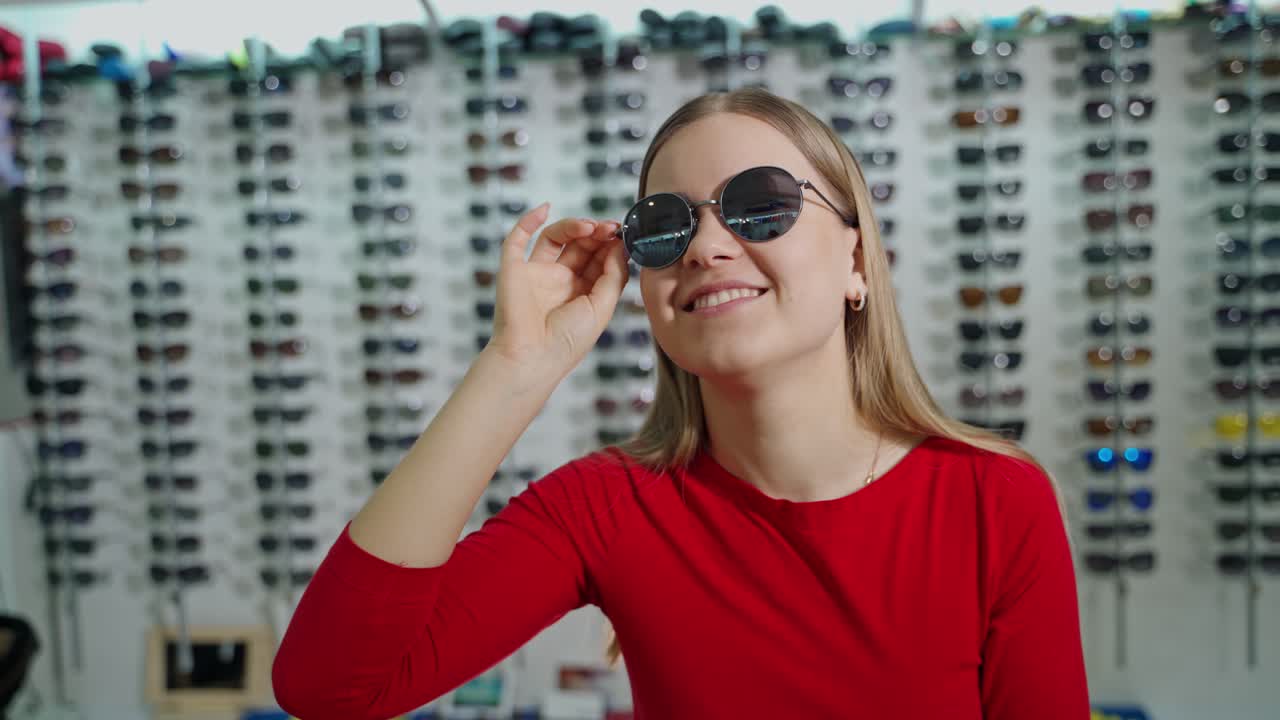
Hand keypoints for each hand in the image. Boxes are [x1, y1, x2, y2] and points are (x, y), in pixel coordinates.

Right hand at [484, 202, 629, 377]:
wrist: (531, 358)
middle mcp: (560, 281)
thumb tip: (620, 245)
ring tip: (589, 226)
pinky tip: (545, 209)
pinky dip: (528, 221)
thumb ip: (613, 275)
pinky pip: (516, 240)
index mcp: (583, 293)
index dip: (611, 244)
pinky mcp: (514, 269)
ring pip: (555, 238)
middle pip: (580, 245)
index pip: (599, 260)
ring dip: (573, 226)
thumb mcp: (602, 308)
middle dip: (596, 233)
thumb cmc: (568, 341)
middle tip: (609, 227)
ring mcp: (536, 274)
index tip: (624, 234)